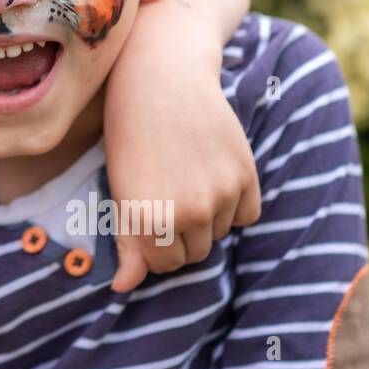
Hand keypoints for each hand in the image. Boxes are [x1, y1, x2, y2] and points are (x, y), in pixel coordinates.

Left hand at [103, 0, 260, 292]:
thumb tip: (123, 289)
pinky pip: (247, 214)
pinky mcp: (246, 175)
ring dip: (206, 217)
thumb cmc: (130, 133)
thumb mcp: (120, 189)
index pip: (163, 264)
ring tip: (184, 176)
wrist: (162, 78)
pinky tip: (212, 174)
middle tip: (165, 195)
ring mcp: (222, 194)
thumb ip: (127, 243)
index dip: (153, 246)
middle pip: (193, 253)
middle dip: (178, 235)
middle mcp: (190, 212)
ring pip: (220, 233)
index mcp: (150, 219)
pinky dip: (234, 204)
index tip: (146, 219)